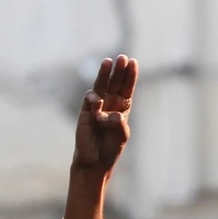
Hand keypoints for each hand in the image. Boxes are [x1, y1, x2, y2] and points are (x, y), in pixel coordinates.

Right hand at [72, 55, 136, 173]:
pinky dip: (94, 98)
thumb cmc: (111, 147)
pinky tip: (96, 100)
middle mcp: (109, 103)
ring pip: (101, 86)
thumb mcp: (121, 135)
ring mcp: (96, 106)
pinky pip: (89, 100)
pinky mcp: (84, 112)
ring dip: (104, 74)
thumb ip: (118, 123)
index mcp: (122, 107)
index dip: (130, 75)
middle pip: (115, 83)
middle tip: (122, 58)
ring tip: (107, 62)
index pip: (126, 87)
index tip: (133, 62)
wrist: (94, 160)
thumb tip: (112, 114)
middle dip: (118, 70)